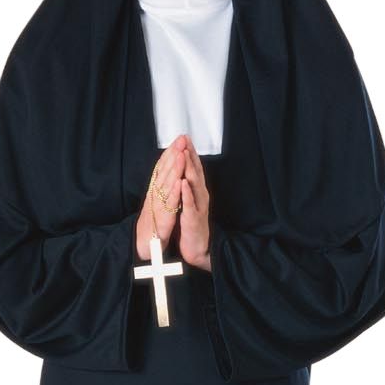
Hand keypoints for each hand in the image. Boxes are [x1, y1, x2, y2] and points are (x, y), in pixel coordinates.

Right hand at [136, 138, 185, 259]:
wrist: (144, 244)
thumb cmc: (153, 223)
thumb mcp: (157, 201)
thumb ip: (161, 186)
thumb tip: (166, 171)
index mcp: (155, 190)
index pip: (162, 167)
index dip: (170, 152)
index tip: (179, 139)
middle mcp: (155, 194)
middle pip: (164, 171)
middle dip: (173, 154)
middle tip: (181, 139)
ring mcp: (158, 205)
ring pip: (167, 183)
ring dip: (174, 168)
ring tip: (181, 154)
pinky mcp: (163, 217)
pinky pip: (169, 203)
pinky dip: (175, 191)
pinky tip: (180, 181)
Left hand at [176, 136, 210, 272]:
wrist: (197, 248)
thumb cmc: (191, 224)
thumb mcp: (190, 201)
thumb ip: (189, 186)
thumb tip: (185, 170)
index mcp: (197, 191)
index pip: (194, 168)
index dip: (189, 152)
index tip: (184, 137)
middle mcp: (200, 196)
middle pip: (195, 172)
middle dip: (189, 155)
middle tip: (185, 139)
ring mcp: (198, 206)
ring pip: (194, 185)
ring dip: (189, 169)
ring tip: (184, 154)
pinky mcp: (193, 219)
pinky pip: (189, 204)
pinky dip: (186, 193)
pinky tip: (183, 183)